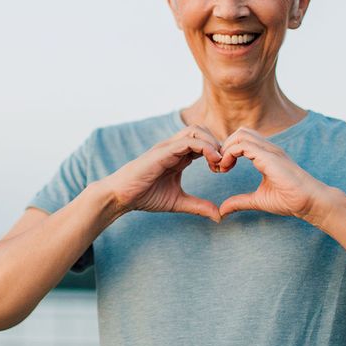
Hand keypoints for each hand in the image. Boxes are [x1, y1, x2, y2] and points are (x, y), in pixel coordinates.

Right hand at [103, 125, 222, 222]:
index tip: (224, 169)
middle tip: (224, 164)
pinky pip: (188, 141)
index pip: (203, 141)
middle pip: (202, 130)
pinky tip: (212, 161)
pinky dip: (205, 147)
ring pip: (196, 130)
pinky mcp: (163, 151)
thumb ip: (198, 206)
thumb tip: (219, 216)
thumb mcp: (178, 202)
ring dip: (212, 143)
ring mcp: (168, 147)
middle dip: (217, 143)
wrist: (121, 196)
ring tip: (218, 162)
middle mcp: (174, 147)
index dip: (218, 152)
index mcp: (179, 155)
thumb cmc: (145, 196)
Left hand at [217, 127, 329, 220]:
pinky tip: (227, 168)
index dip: (227, 151)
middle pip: (240, 132)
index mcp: (266, 155)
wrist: (309, 202)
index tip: (221, 169)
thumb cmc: (289, 200)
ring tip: (222, 167)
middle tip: (218, 166)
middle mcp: (267, 149)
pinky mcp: (269, 156)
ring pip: (240, 134)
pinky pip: (243, 145)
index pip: (242, 140)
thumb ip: (240, 202)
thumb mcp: (258, 200)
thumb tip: (222, 211)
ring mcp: (269, 150)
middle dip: (224, 146)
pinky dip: (229, 153)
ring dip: (226, 148)